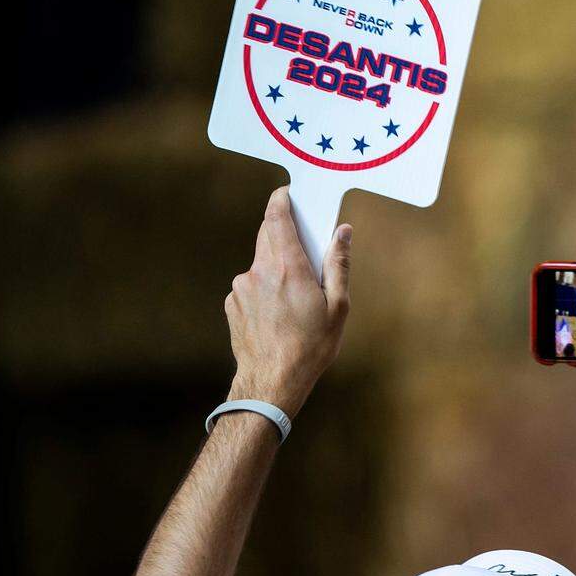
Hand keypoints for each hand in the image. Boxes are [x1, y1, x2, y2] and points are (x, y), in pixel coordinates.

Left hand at [224, 186, 352, 416]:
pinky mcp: (233, 304)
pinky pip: (252, 285)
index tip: (289, 193)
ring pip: (261, 263)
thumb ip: (338, 264)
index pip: (277, 217)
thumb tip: (342, 232)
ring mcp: (241, 288)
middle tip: (306, 249)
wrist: (271, 382)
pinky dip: (265, 289)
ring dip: (277, 268)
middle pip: (268, 235)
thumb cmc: (310, 347)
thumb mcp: (338, 306)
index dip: (282, 199)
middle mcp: (259, 271)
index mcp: (288, 267)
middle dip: (285, 234)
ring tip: (296, 298)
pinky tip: (279, 313)